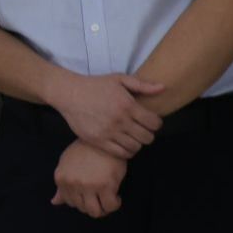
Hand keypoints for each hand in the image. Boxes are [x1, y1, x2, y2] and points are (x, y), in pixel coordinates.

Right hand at [49, 71, 164, 158]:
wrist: (69, 93)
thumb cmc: (95, 85)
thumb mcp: (119, 79)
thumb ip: (142, 85)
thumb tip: (163, 88)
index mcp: (128, 105)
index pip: (154, 123)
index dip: (156, 123)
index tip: (150, 121)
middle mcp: (120, 120)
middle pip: (147, 137)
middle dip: (148, 134)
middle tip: (142, 130)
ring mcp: (108, 132)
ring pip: (135, 147)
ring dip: (137, 143)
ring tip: (132, 137)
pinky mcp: (97, 141)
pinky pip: (120, 153)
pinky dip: (126, 151)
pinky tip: (123, 144)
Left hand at [53, 141, 127, 217]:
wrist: (103, 139)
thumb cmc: (85, 150)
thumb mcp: (67, 164)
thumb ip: (62, 185)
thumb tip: (55, 202)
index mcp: (61, 179)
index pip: (69, 202)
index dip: (82, 201)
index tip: (90, 195)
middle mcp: (72, 184)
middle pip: (82, 208)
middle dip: (92, 206)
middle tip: (101, 198)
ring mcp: (89, 185)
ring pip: (95, 212)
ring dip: (103, 209)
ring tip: (108, 199)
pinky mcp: (106, 185)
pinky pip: (110, 206)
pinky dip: (114, 204)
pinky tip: (116, 196)